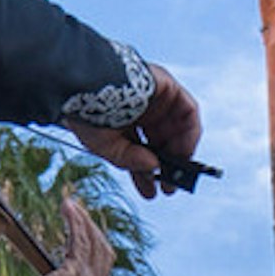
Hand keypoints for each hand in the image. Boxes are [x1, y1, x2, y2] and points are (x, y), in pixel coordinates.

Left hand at [8, 194, 114, 275]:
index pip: (102, 266)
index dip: (95, 244)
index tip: (83, 229)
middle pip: (104, 251)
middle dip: (92, 229)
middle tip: (77, 212)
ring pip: (94, 243)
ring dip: (82, 220)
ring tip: (69, 205)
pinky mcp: (77, 275)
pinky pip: (80, 240)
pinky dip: (76, 222)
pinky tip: (68, 210)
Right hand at [75, 64, 202, 193]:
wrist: (84, 83)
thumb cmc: (85, 112)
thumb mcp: (105, 145)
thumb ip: (129, 159)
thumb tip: (154, 167)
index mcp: (123, 120)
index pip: (140, 150)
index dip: (146, 173)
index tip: (151, 193)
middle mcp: (142, 109)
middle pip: (160, 143)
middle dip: (165, 168)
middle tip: (167, 190)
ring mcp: (155, 98)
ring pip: (176, 129)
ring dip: (179, 155)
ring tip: (175, 177)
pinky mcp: (168, 86)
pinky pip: (188, 111)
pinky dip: (190, 134)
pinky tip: (183, 154)